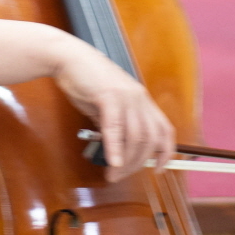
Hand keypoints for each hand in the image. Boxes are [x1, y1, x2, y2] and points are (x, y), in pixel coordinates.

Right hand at [51, 38, 175, 181]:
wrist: (69, 57)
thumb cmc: (86, 81)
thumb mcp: (107, 105)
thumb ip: (115, 125)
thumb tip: (117, 150)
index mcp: (141, 100)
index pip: (164, 129)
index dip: (166, 152)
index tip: (159, 169)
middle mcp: (139, 98)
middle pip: (149, 139)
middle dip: (138, 163)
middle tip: (120, 176)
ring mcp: (125, 96)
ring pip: (135, 137)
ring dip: (125, 161)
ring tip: (112, 174)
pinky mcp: (108, 96)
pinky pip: (115, 127)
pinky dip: (115, 147)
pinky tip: (111, 161)